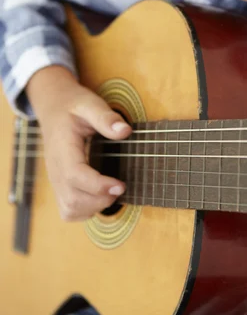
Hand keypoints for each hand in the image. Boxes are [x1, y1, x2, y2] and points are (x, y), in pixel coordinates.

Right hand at [27, 66, 131, 220]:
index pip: (75, 176)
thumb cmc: (73, 106)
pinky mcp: (60, 186)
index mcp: (62, 149)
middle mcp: (55, 169)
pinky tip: (100, 196)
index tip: (121, 185)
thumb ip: (106, 117)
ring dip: (94, 207)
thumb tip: (125, 131)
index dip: (98, 186)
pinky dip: (86, 211)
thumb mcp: (90, 104)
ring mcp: (55, 180)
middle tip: (120, 186)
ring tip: (111, 191)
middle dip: (100, 199)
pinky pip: (68, 211)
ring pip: (70, 210)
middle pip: (72, 199)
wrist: (54, 107)